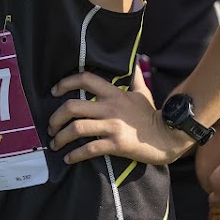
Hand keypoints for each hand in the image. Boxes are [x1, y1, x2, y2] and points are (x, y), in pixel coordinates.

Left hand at [47, 71, 190, 164]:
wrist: (169, 136)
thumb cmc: (153, 115)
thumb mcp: (143, 92)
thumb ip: (135, 77)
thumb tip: (137, 60)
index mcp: (114, 93)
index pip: (85, 79)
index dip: (65, 83)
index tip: (54, 92)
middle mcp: (110, 108)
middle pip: (72, 107)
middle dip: (56, 117)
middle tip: (51, 126)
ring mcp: (112, 126)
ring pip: (76, 129)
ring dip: (61, 137)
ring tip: (55, 144)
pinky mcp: (116, 144)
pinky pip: (89, 149)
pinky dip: (75, 155)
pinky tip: (68, 159)